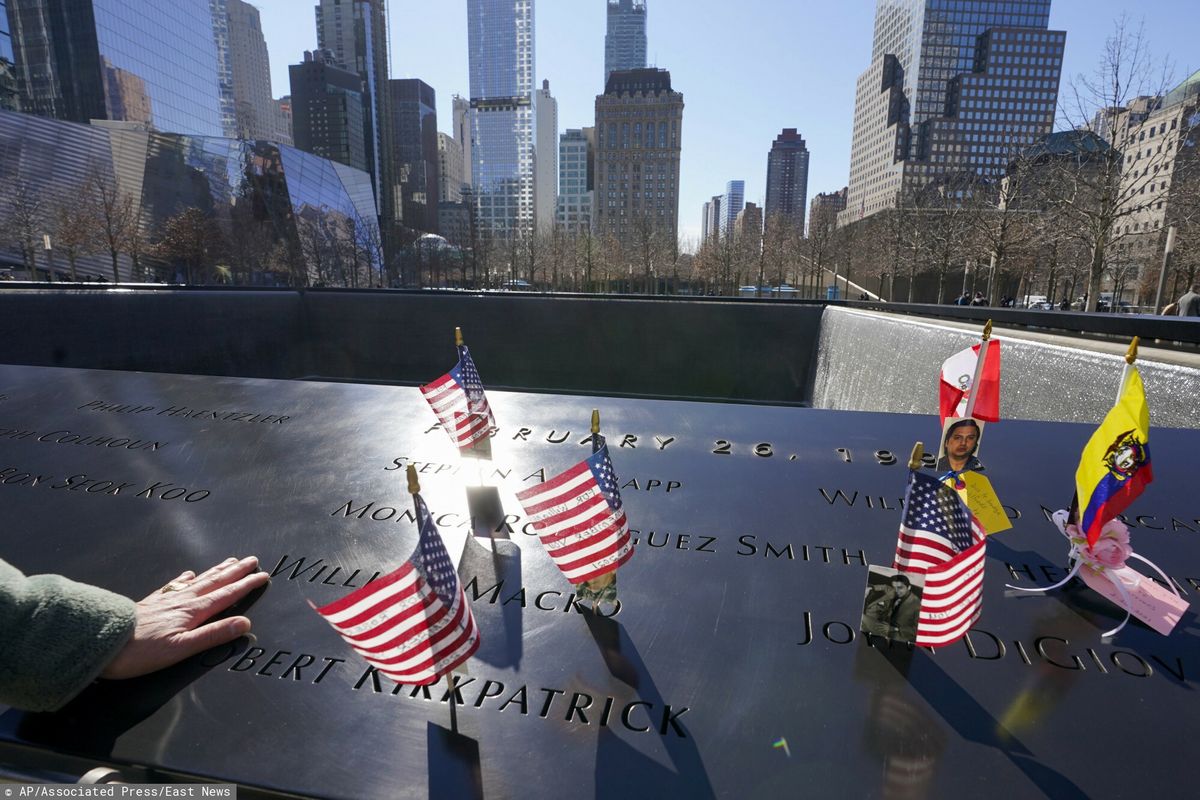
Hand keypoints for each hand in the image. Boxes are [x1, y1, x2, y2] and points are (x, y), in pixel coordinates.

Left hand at [101, 556, 269, 679]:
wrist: (102, 641)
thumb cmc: (141, 652)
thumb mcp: (182, 649)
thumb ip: (214, 635)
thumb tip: (244, 624)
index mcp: (193, 612)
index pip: (227, 596)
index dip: (246, 585)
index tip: (262, 575)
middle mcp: (182, 601)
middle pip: (215, 582)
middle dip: (236, 572)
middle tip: (252, 560)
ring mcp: (166, 599)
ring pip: (198, 580)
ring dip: (216, 571)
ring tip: (230, 561)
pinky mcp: (152, 603)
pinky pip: (175, 584)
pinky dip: (185, 578)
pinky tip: (188, 574)